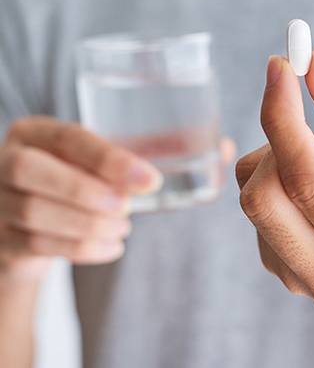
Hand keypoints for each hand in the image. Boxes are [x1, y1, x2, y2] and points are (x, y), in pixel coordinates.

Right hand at [0, 116, 235, 283]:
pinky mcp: (2, 240)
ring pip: (34, 214)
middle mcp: (8, 160)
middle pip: (34, 173)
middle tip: (129, 209)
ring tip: (123, 228)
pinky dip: (80, 249)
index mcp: (36, 131)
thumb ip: (158, 148)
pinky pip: (36, 246)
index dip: (108, 159)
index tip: (150, 179)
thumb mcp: (109, 156)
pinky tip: (111, 247)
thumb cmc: (84, 176)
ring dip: (87, 226)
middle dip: (87, 193)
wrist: (33, 218)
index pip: (68, 137)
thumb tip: (224, 147)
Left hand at [236, 50, 313, 318]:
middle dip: (286, 141)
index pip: (306, 182)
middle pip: (262, 195)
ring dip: (287, 160)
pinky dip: (283, 177)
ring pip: (253, 195)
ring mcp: (298, 282)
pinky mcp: (281, 269)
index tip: (280, 66)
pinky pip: (257, 205)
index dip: (284, 117)